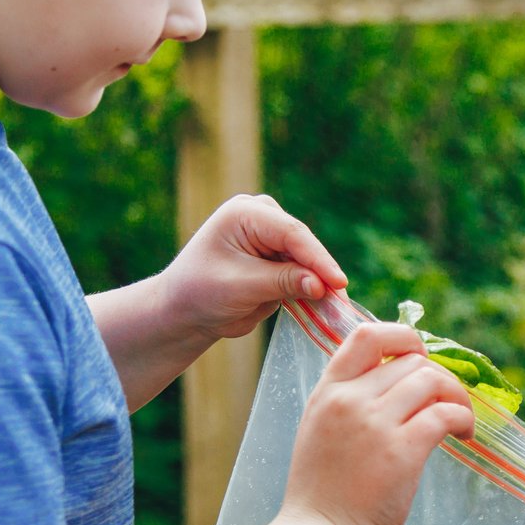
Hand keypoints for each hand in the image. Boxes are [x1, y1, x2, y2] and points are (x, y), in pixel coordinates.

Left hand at [162, 194, 346, 346]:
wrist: (183, 312)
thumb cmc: (200, 293)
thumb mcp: (240, 286)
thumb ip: (282, 282)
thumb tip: (322, 285)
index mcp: (245, 213)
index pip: (291, 233)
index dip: (317, 259)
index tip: (338, 283)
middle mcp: (262, 218)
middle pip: (303, 245)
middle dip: (322, 272)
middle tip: (341, 301)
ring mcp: (272, 238)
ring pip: (308, 260)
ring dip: (321, 284)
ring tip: (337, 309)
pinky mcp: (278, 259)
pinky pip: (303, 273)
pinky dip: (312, 291)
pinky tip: (326, 308)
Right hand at [279, 321, 475, 524]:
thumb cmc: (323, 494)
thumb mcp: (320, 431)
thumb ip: (349, 403)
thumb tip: (397, 382)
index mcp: (328, 392)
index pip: (367, 335)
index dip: (403, 337)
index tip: (419, 357)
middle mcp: (349, 399)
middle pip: (411, 360)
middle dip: (439, 378)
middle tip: (448, 403)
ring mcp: (375, 422)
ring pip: (432, 380)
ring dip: (456, 396)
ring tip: (460, 422)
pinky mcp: (402, 449)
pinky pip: (446, 413)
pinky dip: (463, 418)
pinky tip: (464, 435)